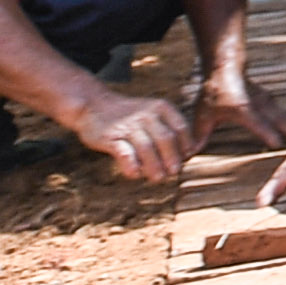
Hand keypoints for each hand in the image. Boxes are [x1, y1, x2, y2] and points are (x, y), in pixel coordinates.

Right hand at [73, 91, 193, 183]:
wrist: (95, 106)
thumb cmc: (130, 117)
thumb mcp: (152, 114)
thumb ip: (169, 130)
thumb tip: (190, 153)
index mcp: (161, 108)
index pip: (180, 127)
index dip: (186, 145)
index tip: (186, 159)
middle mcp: (146, 115)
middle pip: (166, 139)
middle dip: (172, 158)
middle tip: (174, 172)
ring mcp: (128, 126)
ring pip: (146, 147)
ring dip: (154, 165)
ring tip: (158, 178)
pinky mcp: (111, 137)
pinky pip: (124, 153)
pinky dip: (131, 165)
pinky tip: (135, 174)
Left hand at [193, 68, 274, 155]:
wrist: (225, 67)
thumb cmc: (214, 91)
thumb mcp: (203, 114)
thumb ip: (199, 134)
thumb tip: (189, 154)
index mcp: (244, 109)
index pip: (258, 123)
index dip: (267, 134)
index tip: (278, 145)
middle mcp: (260, 105)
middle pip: (280, 120)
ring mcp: (268, 102)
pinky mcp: (271, 102)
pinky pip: (285, 115)